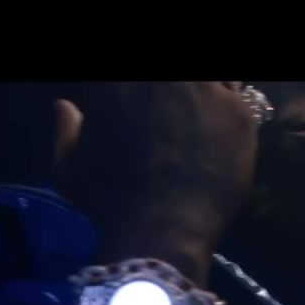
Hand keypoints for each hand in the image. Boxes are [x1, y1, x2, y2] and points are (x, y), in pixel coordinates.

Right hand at [51, 82, 258, 279]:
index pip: (130, 80)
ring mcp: (205, 88)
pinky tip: (225, 127)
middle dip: (174, 92)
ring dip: (205, 91)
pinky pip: (239, 96)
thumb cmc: (109, 202)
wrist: (161, 228)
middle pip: (175, 78)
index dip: (137, 94)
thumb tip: (65, 106)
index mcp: (119, 80)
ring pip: (211, 78)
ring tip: (201, 114)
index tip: (141, 106)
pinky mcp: (238, 110)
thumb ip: (65, 131)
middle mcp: (166, 76)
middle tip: (176, 111)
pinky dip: (231, 107)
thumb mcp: (68, 169)